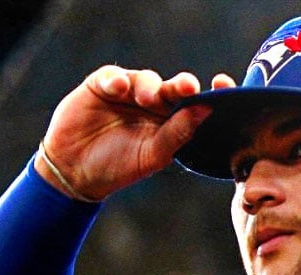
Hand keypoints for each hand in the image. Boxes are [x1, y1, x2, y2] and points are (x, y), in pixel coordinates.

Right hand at [35, 66, 236, 200]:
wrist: (76, 171)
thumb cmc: (120, 166)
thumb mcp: (153, 154)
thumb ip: (178, 133)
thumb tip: (206, 110)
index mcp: (174, 120)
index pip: (198, 102)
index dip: (212, 91)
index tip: (224, 84)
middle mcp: (155, 103)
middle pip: (174, 88)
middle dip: (182, 85)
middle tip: (188, 87)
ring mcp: (129, 91)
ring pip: (146, 79)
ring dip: (149, 87)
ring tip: (147, 100)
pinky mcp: (102, 84)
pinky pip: (112, 75)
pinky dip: (116, 80)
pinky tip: (119, 88)